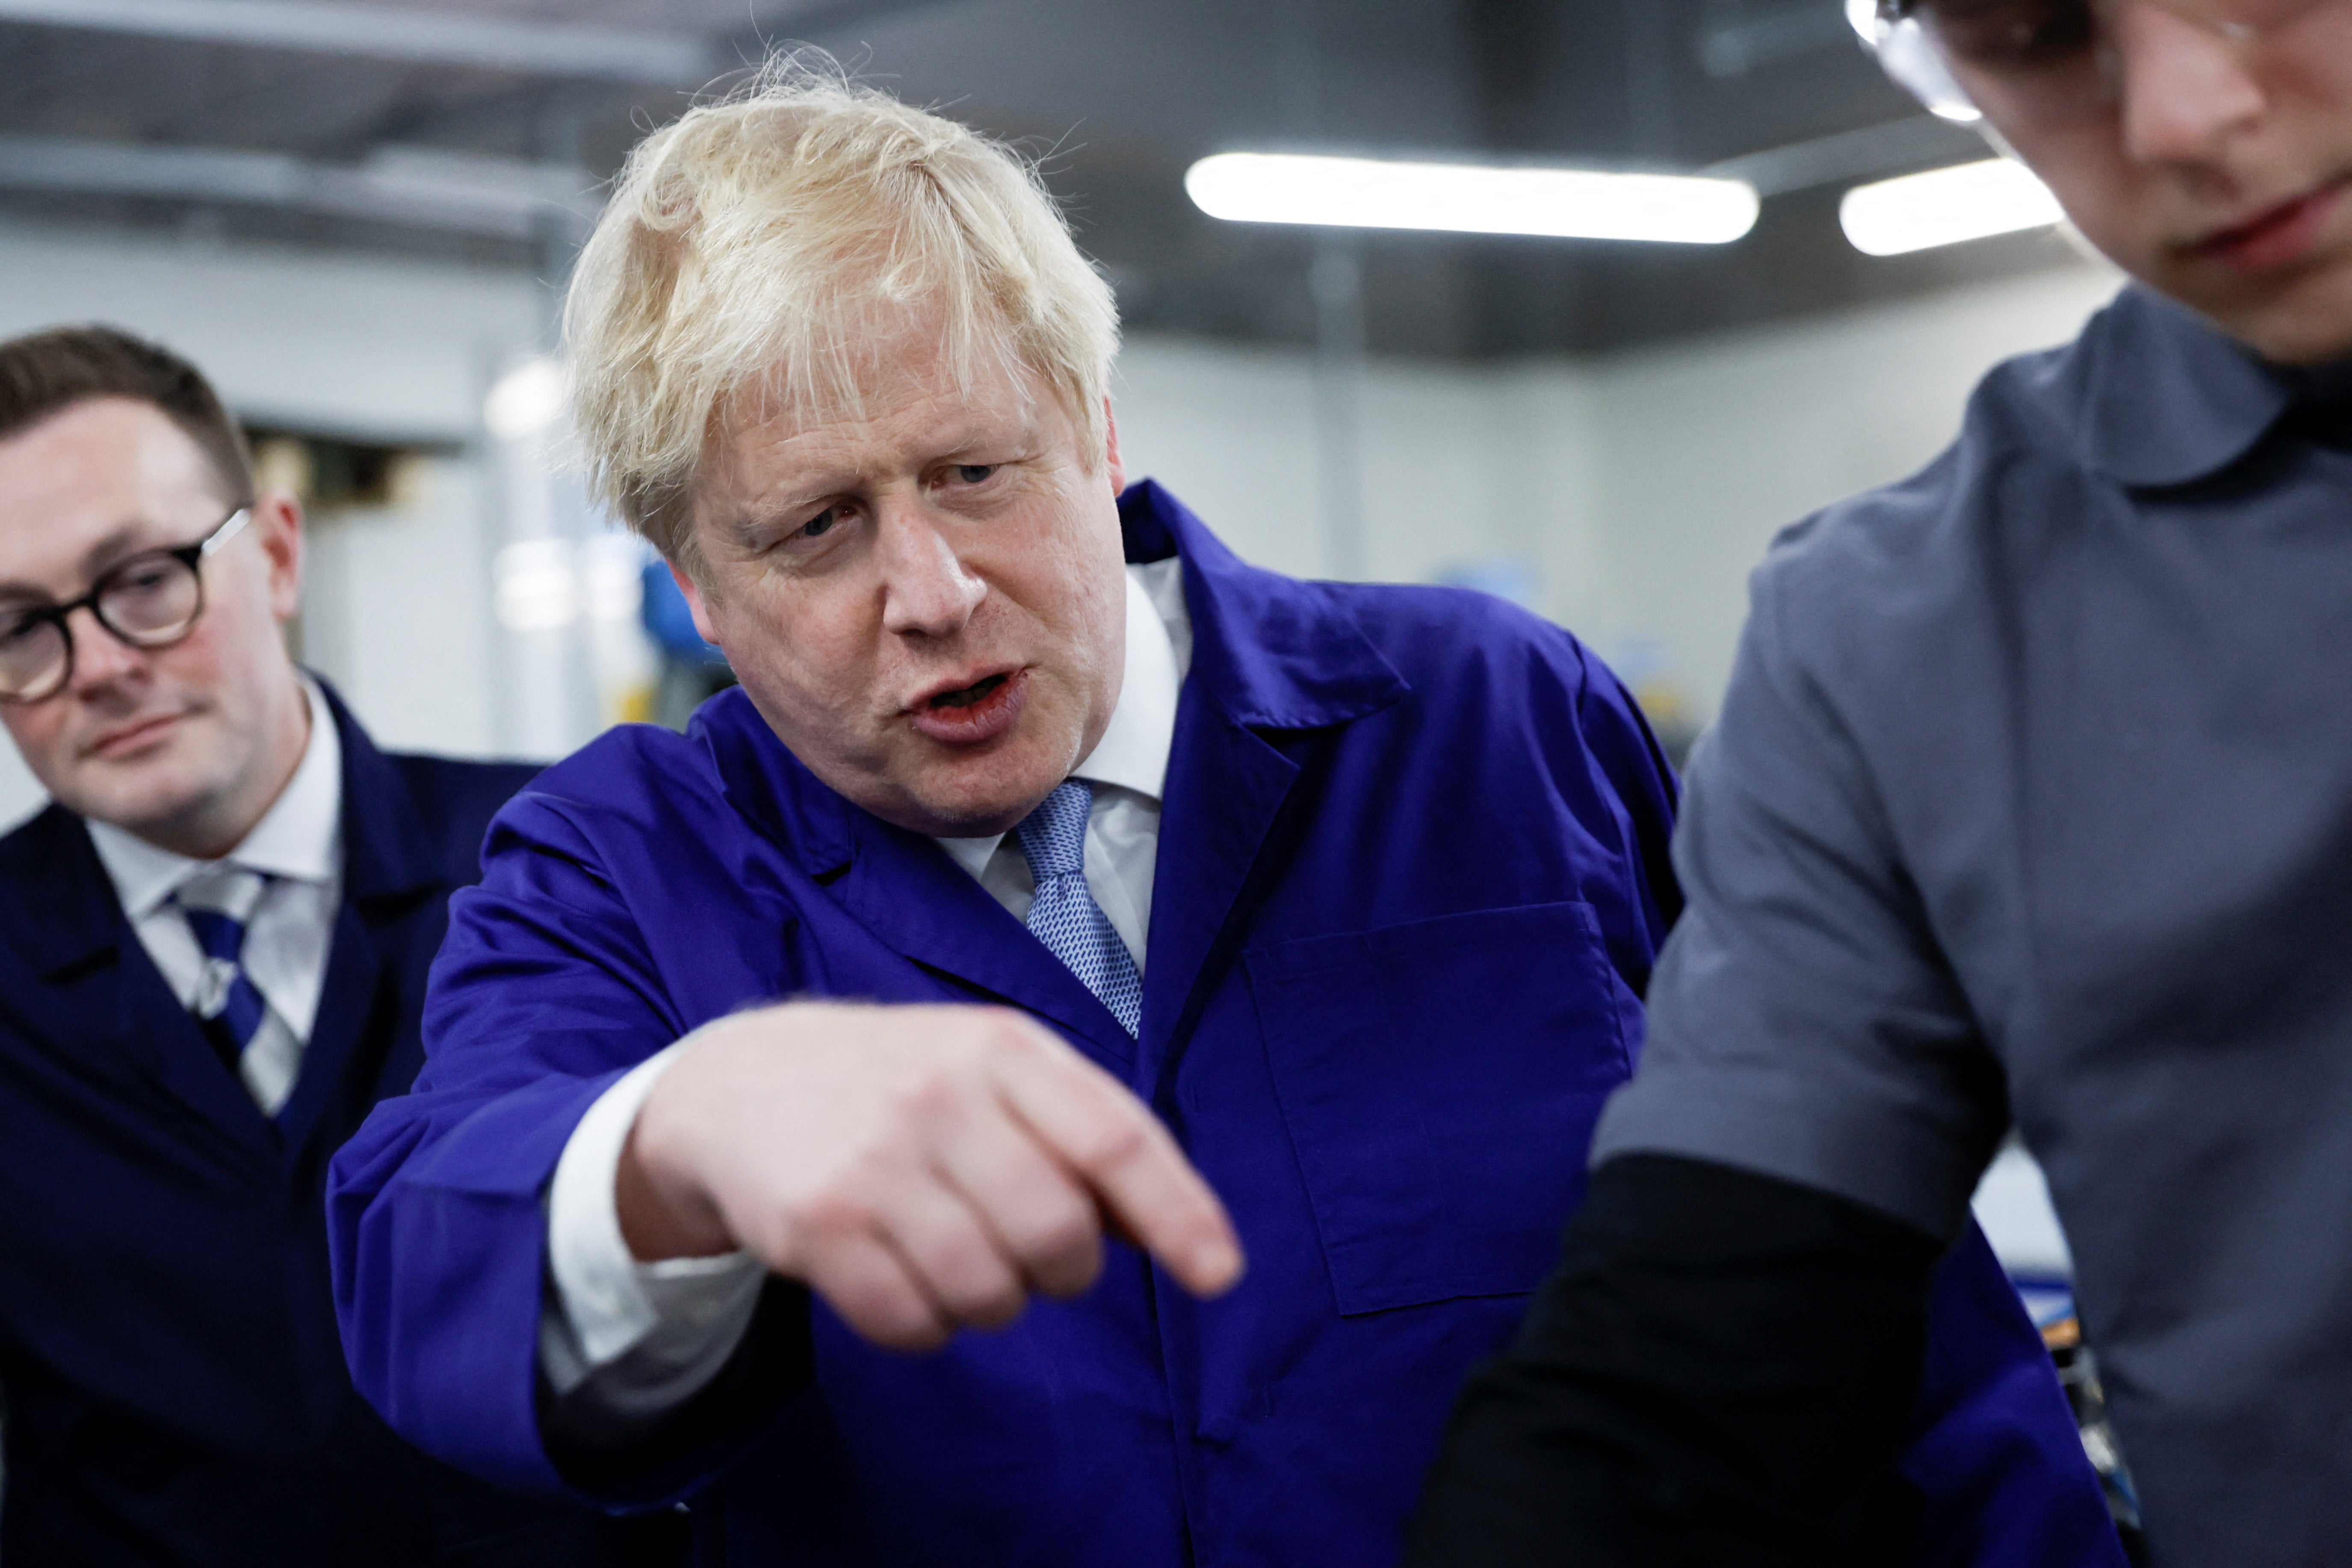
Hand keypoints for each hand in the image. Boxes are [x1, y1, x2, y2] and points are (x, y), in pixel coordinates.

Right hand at [616, 1001, 1244, 1350]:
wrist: (741, 1082)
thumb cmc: (903, 1083)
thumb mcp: (996, 1069)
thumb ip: (1087, 1134)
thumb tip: (1181, 1231)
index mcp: (1002, 1049)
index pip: (1114, 1140)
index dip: (1179, 1213)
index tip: (1220, 1274)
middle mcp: (938, 1096)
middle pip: (1057, 1232)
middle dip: (1066, 1268)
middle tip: (1035, 1250)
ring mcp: (872, 1162)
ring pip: (987, 1292)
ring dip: (993, 1301)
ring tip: (960, 1254)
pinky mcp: (815, 1226)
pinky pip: (911, 1324)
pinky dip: (926, 1325)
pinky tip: (905, 1275)